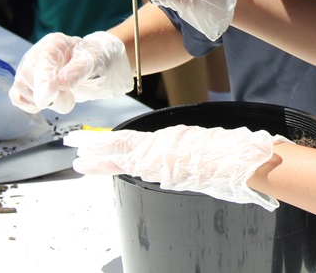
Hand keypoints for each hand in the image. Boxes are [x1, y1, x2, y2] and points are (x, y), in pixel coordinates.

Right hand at [9, 32, 133, 113]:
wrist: (96, 66)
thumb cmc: (95, 60)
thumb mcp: (93, 62)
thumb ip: (77, 71)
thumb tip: (60, 82)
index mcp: (55, 43)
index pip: (42, 61)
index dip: (43, 80)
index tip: (48, 96)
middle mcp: (37, 54)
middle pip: (26, 75)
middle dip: (47, 94)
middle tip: (70, 99)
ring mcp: (29, 68)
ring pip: (21, 89)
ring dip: (43, 102)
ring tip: (66, 97)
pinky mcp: (26, 84)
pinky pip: (17, 98)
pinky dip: (30, 105)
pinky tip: (50, 102)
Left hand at [64, 124, 290, 210]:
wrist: (242, 159)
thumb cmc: (236, 159)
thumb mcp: (213, 158)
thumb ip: (198, 163)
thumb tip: (202, 171)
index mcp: (174, 144)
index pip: (138, 146)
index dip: (116, 147)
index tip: (99, 147)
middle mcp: (163, 145)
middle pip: (122, 145)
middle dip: (97, 146)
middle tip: (73, 143)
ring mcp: (158, 152)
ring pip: (117, 150)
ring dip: (93, 152)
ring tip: (73, 153)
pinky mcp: (156, 161)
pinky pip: (123, 160)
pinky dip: (101, 159)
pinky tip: (84, 162)